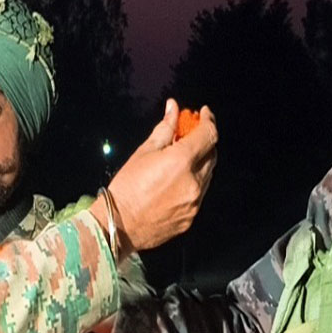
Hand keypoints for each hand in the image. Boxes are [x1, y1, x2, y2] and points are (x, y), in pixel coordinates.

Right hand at [101, 99, 216, 252]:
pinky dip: (194, 181)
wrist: (119, 225)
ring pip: (208, 175)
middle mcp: (194, 182)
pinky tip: (177, 180)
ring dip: (200, 162)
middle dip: (204, 141)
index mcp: (181, 162)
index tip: (203, 114)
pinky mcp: (191, 216)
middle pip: (212, 154)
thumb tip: (173, 108)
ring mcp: (195, 202)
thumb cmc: (127, 187)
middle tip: (190, 135)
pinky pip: (200, 193)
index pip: (208, 135)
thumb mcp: (144, 151)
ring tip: (181, 159)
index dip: (208, 120)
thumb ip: (165, 129)